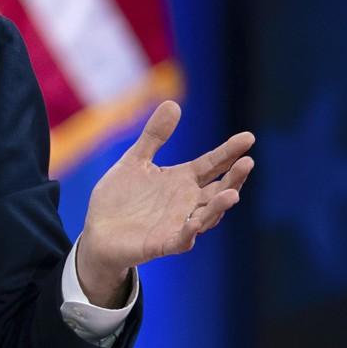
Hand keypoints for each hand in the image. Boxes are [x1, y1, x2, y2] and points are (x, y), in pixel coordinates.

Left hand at [77, 101, 254, 305]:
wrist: (98, 232)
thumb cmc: (120, 198)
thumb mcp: (135, 161)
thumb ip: (154, 136)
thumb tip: (173, 103)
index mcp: (181, 181)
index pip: (211, 164)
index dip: (229, 152)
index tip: (248, 137)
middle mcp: (185, 203)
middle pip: (218, 190)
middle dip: (234, 178)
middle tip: (248, 162)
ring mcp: (177, 224)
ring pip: (206, 217)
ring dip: (219, 207)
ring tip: (232, 194)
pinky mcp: (162, 244)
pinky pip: (181, 240)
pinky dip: (189, 233)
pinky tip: (195, 223)